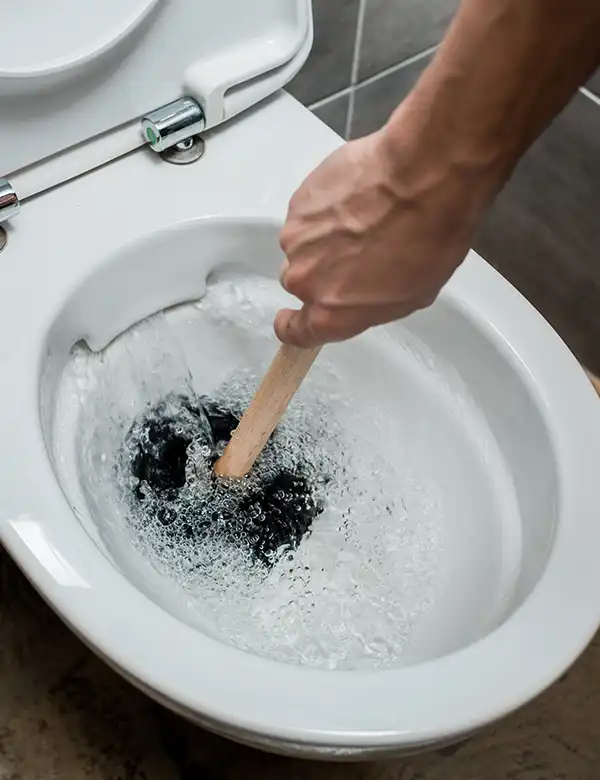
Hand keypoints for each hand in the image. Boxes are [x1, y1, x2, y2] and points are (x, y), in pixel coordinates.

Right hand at [274, 124, 484, 347]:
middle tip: (355, 253)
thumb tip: (356, 297)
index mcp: (331, 314)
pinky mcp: (299, 201)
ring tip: (361, 220)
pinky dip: (325, 209)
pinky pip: (306, 213)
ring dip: (324, 238)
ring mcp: (297, 238)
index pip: (294, 331)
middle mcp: (304, 280)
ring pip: (302, 245)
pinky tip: (357, 198)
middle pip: (298, 283)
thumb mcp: (410, 297)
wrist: (424, 178)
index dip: (292, 325)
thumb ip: (366, 306)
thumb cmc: (428, 241)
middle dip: (320, 272)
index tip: (292, 319)